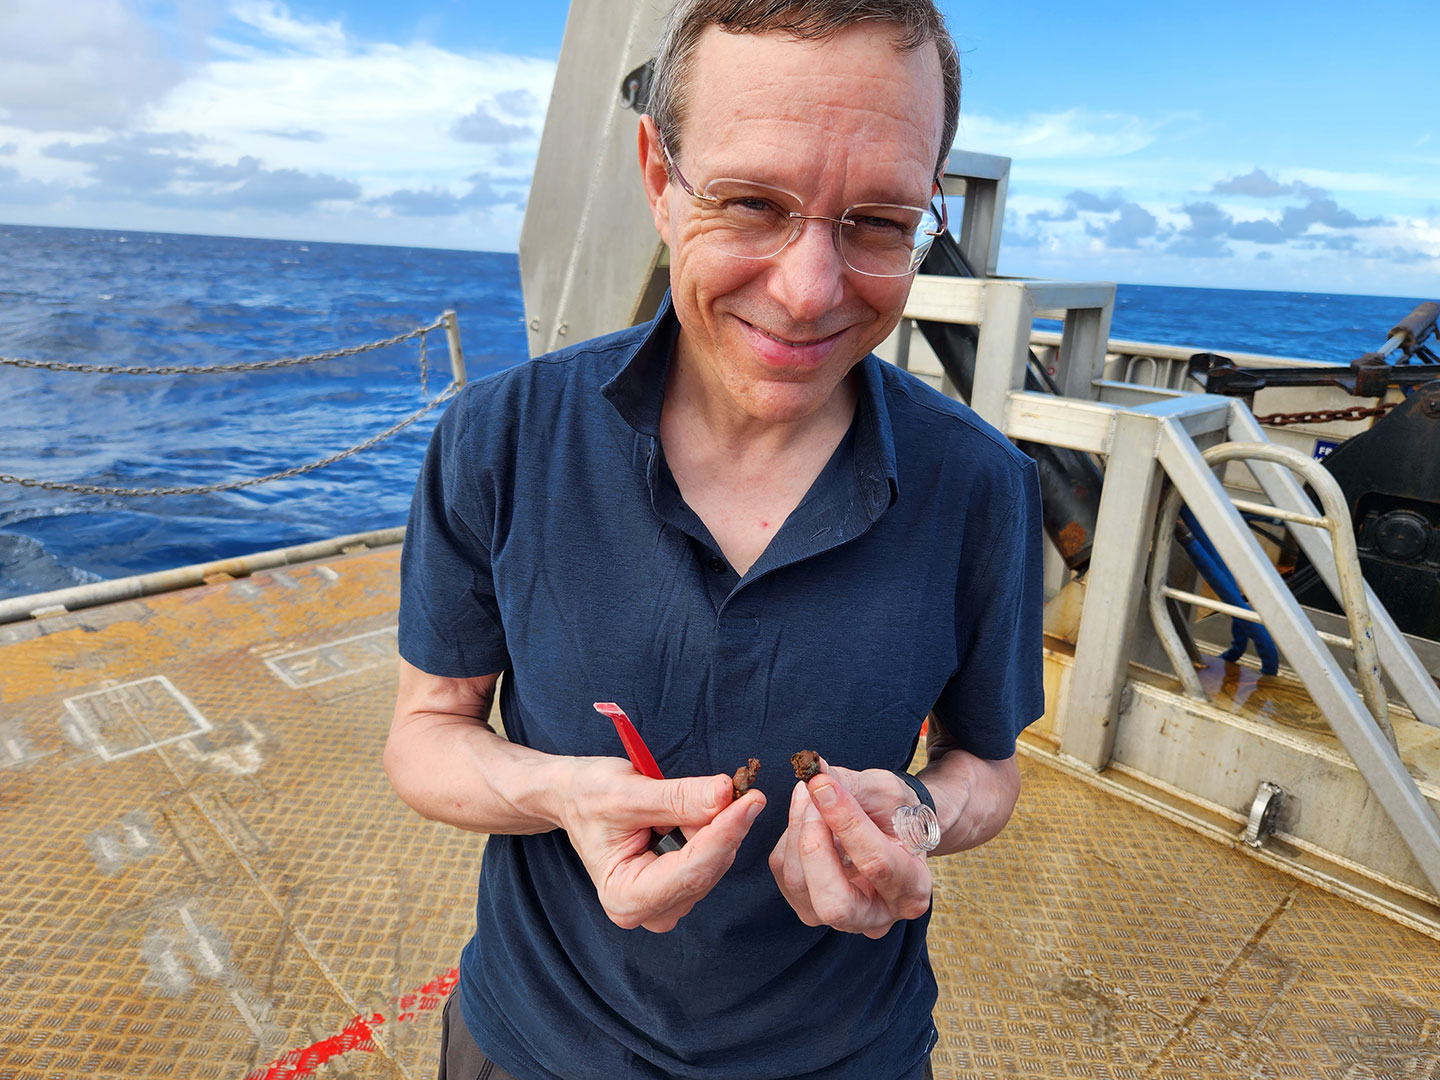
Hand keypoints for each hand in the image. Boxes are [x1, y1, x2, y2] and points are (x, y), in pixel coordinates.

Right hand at [557, 757, 765, 933]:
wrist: (573, 798)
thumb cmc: (588, 796)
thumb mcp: (627, 792)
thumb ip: (678, 797)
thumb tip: (726, 793)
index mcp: (626, 898)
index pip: (692, 870)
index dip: (725, 832)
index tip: (752, 799)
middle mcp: (649, 911)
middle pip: (708, 868)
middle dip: (723, 825)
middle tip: (732, 783)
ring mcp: (668, 902)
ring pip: (714, 861)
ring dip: (715, 825)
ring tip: (682, 798)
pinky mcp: (680, 888)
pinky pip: (712, 856)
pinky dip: (711, 829)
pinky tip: (689, 811)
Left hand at [768, 762, 931, 937]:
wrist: (891, 830)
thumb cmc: (895, 812)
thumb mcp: (886, 792)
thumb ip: (854, 786)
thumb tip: (816, 771)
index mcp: (912, 890)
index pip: (876, 864)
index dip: (846, 821)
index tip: (822, 784)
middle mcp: (877, 916)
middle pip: (833, 903)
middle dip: (813, 844)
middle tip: (811, 795)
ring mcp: (840, 918)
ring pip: (799, 885)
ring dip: (797, 830)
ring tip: (809, 793)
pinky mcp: (809, 906)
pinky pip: (784, 873)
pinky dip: (788, 836)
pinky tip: (805, 812)